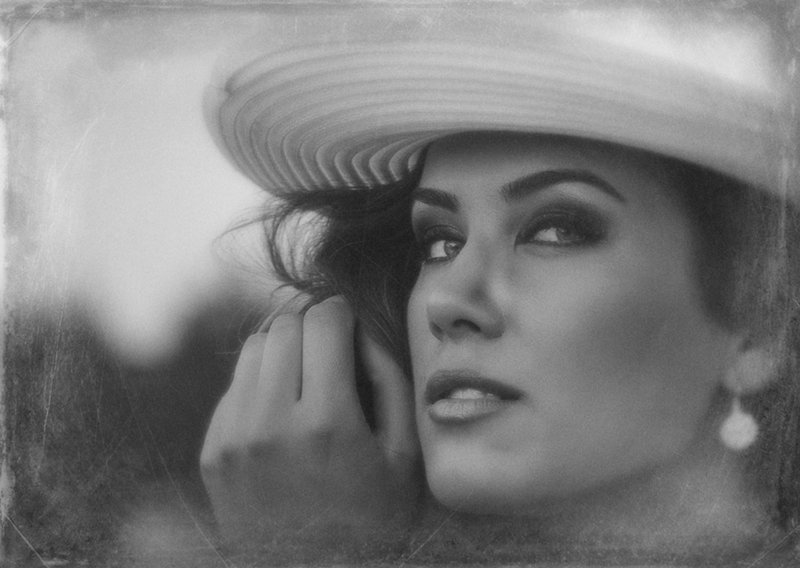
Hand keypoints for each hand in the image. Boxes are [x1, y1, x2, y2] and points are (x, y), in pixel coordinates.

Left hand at [200, 296, 419, 543]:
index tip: (350, 324)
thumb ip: (390, 381)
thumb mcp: (403, 456)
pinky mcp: (212, 452)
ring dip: (283, 349)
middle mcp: (270, 425)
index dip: (342, 313)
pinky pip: (235, 385)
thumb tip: (362, 329)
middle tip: (331, 351)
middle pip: (286, 326)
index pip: (324, 322)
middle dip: (313, 328)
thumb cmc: (372, 521)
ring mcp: (233, 438)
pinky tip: (282, 411)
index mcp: (326, 423)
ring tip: (305, 378)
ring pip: (255, 348)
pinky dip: (261, 382)